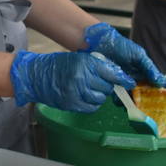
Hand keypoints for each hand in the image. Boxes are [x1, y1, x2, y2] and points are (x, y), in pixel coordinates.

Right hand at [9, 49, 130, 112]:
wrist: (36, 76)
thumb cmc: (58, 65)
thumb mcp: (79, 59)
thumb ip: (97, 66)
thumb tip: (118, 76)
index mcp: (86, 63)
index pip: (112, 72)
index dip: (123, 79)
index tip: (130, 82)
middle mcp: (83, 77)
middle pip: (107, 87)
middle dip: (107, 86)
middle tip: (100, 83)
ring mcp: (77, 92)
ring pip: (100, 98)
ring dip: (99, 95)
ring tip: (90, 89)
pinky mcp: (72, 104)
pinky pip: (91, 107)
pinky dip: (92, 104)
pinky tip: (85, 97)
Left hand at [82, 22, 165, 111]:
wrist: (101, 45)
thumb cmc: (121, 47)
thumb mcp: (138, 55)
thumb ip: (149, 67)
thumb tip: (159, 81)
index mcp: (147, 72)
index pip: (163, 85)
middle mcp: (139, 80)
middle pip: (150, 97)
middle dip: (153, 106)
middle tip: (155, 114)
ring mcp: (127, 85)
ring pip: (136, 100)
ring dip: (136, 105)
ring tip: (135, 108)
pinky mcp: (116, 88)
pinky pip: (121, 98)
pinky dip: (122, 102)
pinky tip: (120, 103)